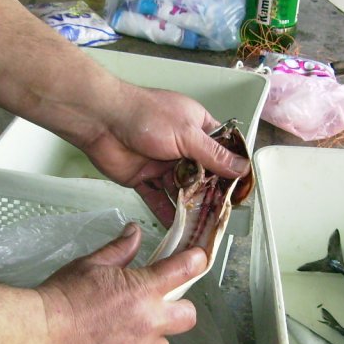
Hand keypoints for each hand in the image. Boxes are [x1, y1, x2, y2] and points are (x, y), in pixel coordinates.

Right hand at [32, 223, 202, 343]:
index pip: (184, 271)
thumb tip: (135, 232)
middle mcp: (148, 323)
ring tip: (122, 332)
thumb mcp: (90, 265)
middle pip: (188, 317)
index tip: (196, 261)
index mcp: (142, 290)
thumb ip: (119, 250)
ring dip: (149, 338)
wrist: (36, 336)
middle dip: (176, 310)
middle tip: (154, 307)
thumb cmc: (60, 296)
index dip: (194, 263)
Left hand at [81, 85, 251, 226]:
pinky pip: (157, 198)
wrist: (102, 121)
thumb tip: (241, 167)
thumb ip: (214, 155)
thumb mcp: (188, 134)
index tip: (240, 191)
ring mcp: (162, 163)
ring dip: (189, 207)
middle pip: (203, 175)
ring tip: (202, 226)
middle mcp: (182, 146)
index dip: (231, 171)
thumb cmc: (145, 115)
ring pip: (181, 190)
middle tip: (221, 215)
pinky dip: (165, 212)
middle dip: (210, 194)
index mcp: (197, 127)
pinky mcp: (143, 177)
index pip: (222, 151)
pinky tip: (177, 228)